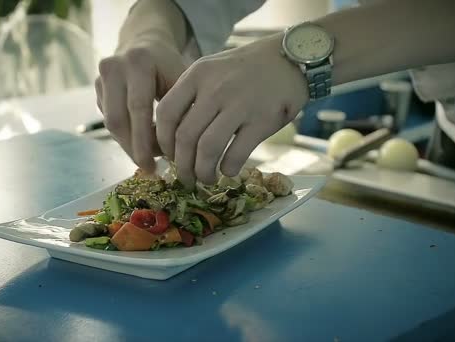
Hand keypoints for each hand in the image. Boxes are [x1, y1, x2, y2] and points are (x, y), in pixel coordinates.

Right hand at [96, 38, 185, 171]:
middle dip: (133, 148)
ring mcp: (101, 77)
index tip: (155, 164)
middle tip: (149, 168)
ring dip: (128, 145)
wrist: (146, 44)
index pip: (138, 108)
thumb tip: (182, 149)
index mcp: (138, 62)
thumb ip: (181, 109)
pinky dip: (124, 135)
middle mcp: (114, 67)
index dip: (144, 141)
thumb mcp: (182, 80)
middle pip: (118, 119)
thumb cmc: (169, 66)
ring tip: (147, 159)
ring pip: (110, 123)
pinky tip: (140, 144)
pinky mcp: (96, 88)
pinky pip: (108, 119)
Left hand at [156, 35, 308, 186]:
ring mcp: (239, 105)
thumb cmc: (247, 70)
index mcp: (197, 75)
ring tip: (206, 179)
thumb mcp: (213, 70)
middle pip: (185, 137)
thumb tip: (173, 138)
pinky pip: (236, 154)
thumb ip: (192, 95)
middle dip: (182, 166)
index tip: (170, 155)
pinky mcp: (261, 121)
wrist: (291, 59)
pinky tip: (229, 170)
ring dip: (203, 172)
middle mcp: (215, 89)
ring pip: (207, 149)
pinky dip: (228, 169)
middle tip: (186, 178)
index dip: (163, 141)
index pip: (166, 113)